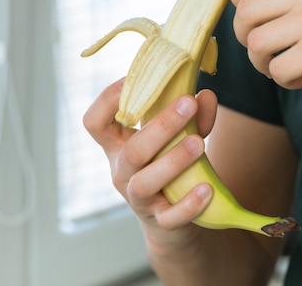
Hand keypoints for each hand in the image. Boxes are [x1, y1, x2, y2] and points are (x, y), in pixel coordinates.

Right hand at [83, 79, 217, 247]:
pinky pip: (170, 216)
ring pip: (145, 183)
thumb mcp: (180, 138)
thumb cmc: (172, 167)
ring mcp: (138, 199)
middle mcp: (122, 172)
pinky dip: (188, 204)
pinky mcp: (160, 221)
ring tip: (198, 143)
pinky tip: (205, 189)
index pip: (95, 123)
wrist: (176, 219)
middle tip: (188, 103)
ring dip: (173, 161)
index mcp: (119, 146)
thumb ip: (194, 118)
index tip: (131, 80)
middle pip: (132, 150)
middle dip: (161, 126)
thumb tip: (206, 95)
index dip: (107, 101)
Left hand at [231, 0, 301, 99]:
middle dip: (246, 37)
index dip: (238, 0)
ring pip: (255, 43)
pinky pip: (276, 69)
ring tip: (284, 65)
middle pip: (245, 12)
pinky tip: (301, 78)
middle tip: (265, 50)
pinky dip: (283, 79)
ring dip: (262, 62)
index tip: (253, 19)